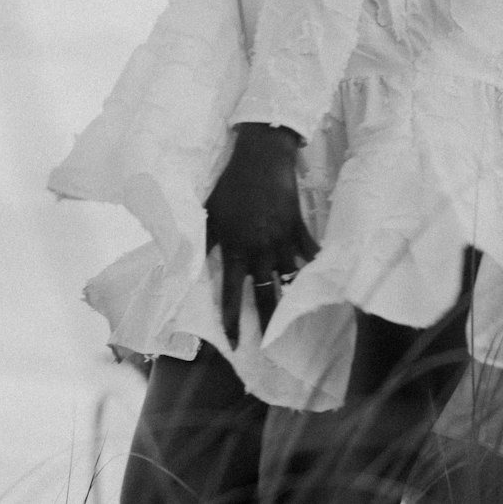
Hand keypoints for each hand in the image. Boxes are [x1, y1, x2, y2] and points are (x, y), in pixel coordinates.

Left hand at [205, 122, 318, 346]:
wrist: (261, 157)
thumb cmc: (231, 185)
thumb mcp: (209, 213)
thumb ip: (201, 242)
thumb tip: (184, 265)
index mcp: (235, 248)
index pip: (230, 295)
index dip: (232, 322)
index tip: (236, 344)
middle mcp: (260, 250)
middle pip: (264, 294)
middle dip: (267, 321)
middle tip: (270, 345)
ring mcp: (282, 239)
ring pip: (289, 279)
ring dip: (292, 300)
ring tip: (296, 322)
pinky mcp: (298, 227)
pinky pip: (308, 254)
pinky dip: (313, 268)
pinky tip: (318, 282)